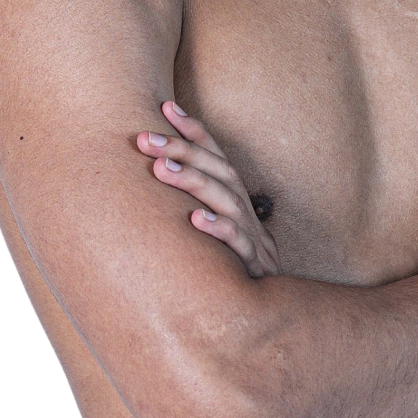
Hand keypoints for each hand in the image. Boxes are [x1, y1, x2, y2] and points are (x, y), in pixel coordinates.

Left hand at [136, 101, 280, 277]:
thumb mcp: (219, 230)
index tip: (167, 107)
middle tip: (146, 138)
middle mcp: (245, 209)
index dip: (194, 130)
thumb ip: (197, 206)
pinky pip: (237, 244)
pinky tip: (195, 220)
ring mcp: (251, 235)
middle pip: (217, 171)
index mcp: (235, 198)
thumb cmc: (236, 266)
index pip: (216, 156)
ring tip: (160, 169)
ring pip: (225, 200)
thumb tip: (154, 181)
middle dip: (182, 150)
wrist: (271, 311)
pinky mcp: (254, 264)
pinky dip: (219, 229)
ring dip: (193, 181)